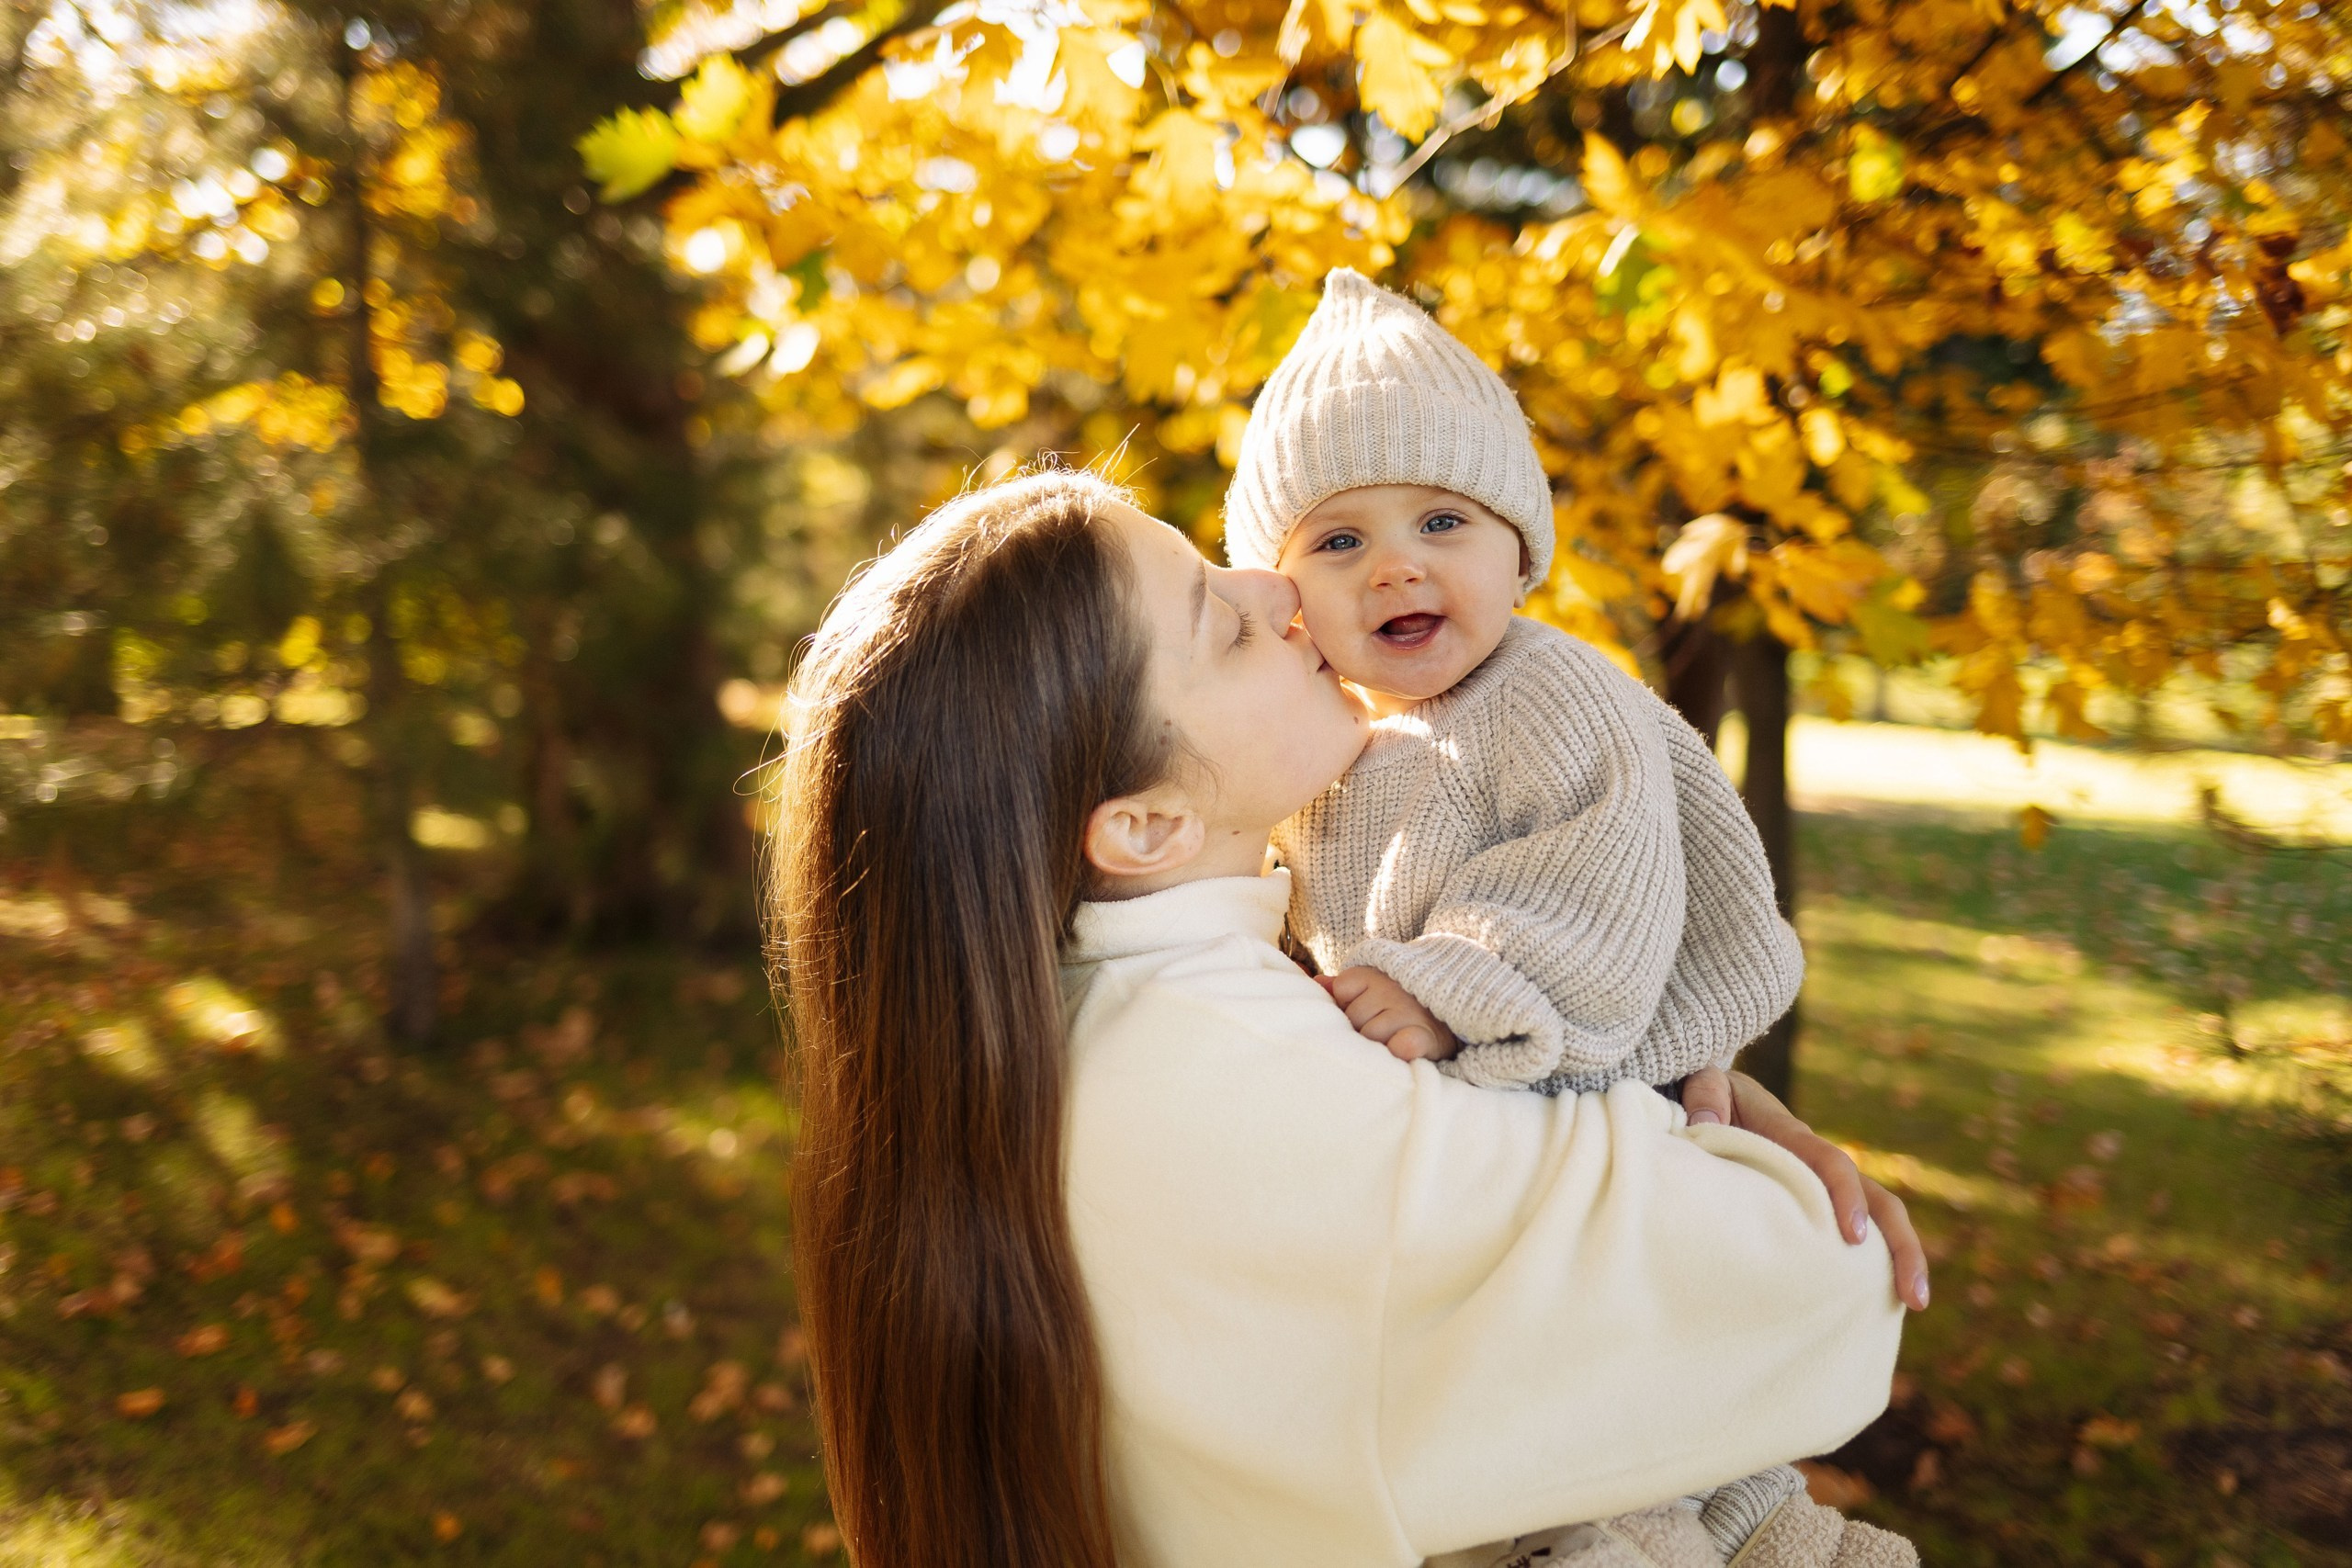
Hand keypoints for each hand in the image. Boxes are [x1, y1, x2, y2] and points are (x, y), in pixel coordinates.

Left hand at [1319, 966, 1460, 1063]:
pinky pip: (1401, 1045)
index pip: (1342, 991)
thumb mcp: (1374, 989)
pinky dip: (1400, 1050)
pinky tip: (1402, 1051)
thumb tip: (1316, 983)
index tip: (1367, 1010)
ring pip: (1371, 1035)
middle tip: (1382, 1030)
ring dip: (1378, 1044)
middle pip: (1353, 1017)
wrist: (1451, 1017)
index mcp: (1376, 974)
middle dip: (1362, 1029)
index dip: (1349, 1006)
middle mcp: (1392, 989)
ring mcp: (1409, 1012)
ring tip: (1393, 1041)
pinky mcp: (1426, 1036)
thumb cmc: (1401, 1006)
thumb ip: (1345, 988)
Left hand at [1679, 1068, 1931, 1313]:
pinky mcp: (1817, 1208)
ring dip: (1900, 1259)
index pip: (1831, 1164)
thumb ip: (1705, 1098)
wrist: (1715, 1099)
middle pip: (1880, 1200)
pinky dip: (1870, 1266)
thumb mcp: (1704, 1085)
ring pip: (1879, 1220)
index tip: (1853, 1236)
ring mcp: (1823, 1188)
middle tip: (1913, 1295)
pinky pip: (1854, 1236)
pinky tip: (1871, 1306)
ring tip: (1914, 1305)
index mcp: (1792, 1137)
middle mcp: (1820, 1165)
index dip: (1845, 1196)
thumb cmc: (1708, 1097)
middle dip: (1901, 1244)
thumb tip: (1703, 1120)